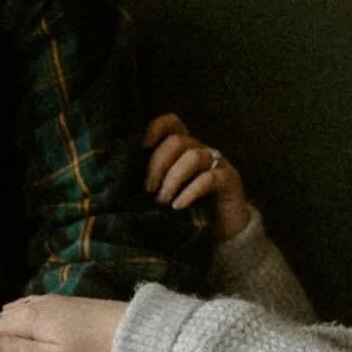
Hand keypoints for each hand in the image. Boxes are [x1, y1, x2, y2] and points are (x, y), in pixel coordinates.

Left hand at [145, 114, 249, 240]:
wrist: (225, 228)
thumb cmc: (190, 208)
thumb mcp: (167, 190)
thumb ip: (152, 180)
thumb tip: (123, 180)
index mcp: (184, 148)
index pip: (171, 123)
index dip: (155, 128)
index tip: (141, 148)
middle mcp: (201, 150)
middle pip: (177, 141)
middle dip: (158, 164)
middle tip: (148, 189)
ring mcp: (217, 162)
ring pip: (192, 156)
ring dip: (172, 179)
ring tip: (162, 201)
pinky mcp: (229, 179)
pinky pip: (209, 178)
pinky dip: (189, 192)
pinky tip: (178, 206)